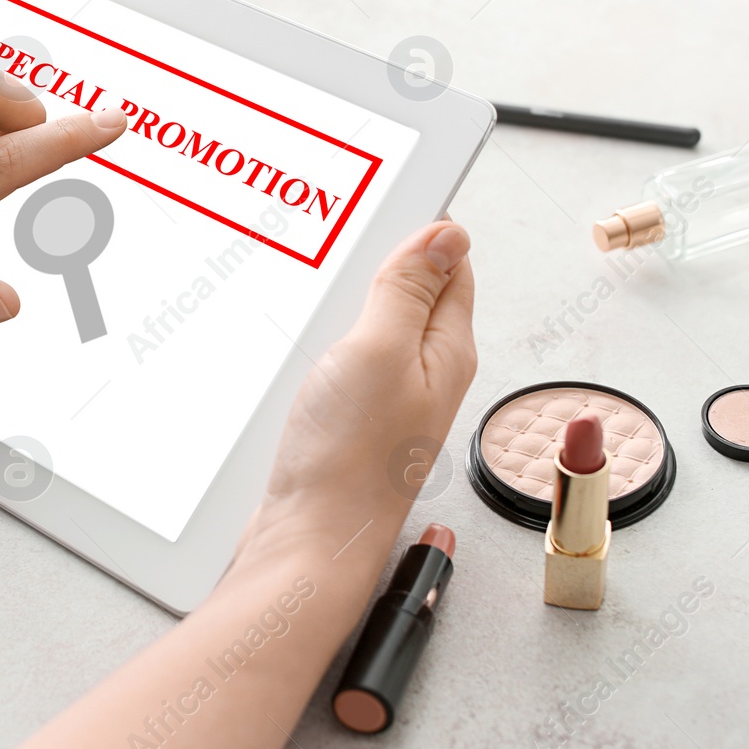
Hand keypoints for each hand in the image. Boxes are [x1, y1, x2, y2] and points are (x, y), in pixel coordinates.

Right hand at [236, 220, 475, 565]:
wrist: (310, 543)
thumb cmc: (348, 458)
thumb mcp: (381, 350)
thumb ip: (411, 289)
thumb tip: (448, 232)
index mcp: (448, 350)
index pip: (451, 267)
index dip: (418, 231)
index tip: (376, 205)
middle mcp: (425, 372)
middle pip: (411, 292)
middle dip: (375, 263)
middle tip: (335, 244)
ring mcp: (388, 398)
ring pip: (372, 324)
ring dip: (343, 302)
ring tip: (314, 290)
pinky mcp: (353, 418)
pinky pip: (345, 359)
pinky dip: (324, 340)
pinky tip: (298, 341)